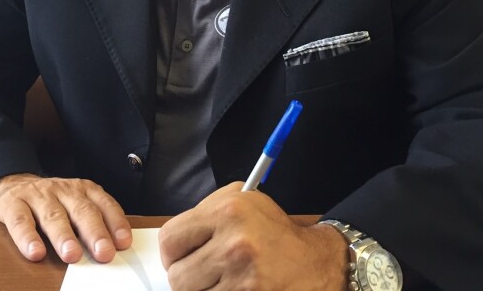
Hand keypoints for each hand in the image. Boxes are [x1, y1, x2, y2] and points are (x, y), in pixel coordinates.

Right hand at [0, 173, 131, 263]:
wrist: (9, 184)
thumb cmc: (49, 202)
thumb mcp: (73, 205)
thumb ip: (90, 223)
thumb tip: (112, 250)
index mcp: (82, 190)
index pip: (103, 204)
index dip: (115, 222)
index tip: (123, 242)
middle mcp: (62, 190)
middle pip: (82, 210)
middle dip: (94, 232)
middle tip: (103, 252)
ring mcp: (37, 196)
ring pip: (53, 215)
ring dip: (64, 236)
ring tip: (71, 255)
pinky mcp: (12, 204)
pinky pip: (20, 221)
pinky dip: (27, 238)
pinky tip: (35, 252)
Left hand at [158, 183, 347, 289]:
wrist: (314, 262)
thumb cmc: (273, 232)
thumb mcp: (244, 201)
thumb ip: (205, 211)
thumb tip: (173, 238)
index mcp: (227, 211)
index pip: (169, 239)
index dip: (172, 252)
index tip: (181, 257)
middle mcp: (234, 243)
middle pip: (177, 276)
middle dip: (187, 277)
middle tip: (205, 272)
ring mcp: (243, 279)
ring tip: (224, 281)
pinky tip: (234, 289)